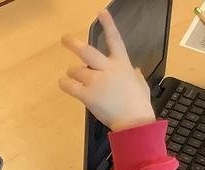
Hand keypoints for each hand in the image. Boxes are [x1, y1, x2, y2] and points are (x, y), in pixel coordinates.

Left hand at [59, 9, 155, 131]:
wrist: (133, 122)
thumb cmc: (139, 103)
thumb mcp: (140, 83)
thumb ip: (134, 74)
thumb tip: (134, 71)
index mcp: (122, 64)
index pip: (114, 39)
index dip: (108, 25)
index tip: (100, 12)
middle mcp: (108, 69)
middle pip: (87, 51)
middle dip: (73, 44)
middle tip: (64, 39)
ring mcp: (96, 82)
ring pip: (76, 70)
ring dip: (72, 73)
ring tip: (73, 78)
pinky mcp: (87, 95)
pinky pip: (70, 86)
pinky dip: (65, 84)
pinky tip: (64, 84)